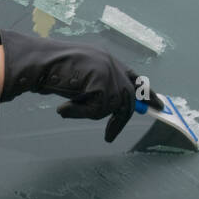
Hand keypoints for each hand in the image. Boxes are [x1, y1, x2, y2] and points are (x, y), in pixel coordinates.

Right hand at [0, 28, 163, 142]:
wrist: (39, 62)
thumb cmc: (51, 69)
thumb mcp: (79, 77)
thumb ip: (96, 86)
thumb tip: (108, 107)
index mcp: (108, 60)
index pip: (135, 78)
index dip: (147, 93)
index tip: (159, 106)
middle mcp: (113, 65)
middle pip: (127, 99)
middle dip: (118, 121)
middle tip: (108, 138)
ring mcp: (109, 73)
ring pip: (109, 108)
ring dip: (86, 113)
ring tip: (66, 108)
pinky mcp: (103, 83)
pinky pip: (97, 111)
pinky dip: (79, 113)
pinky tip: (64, 108)